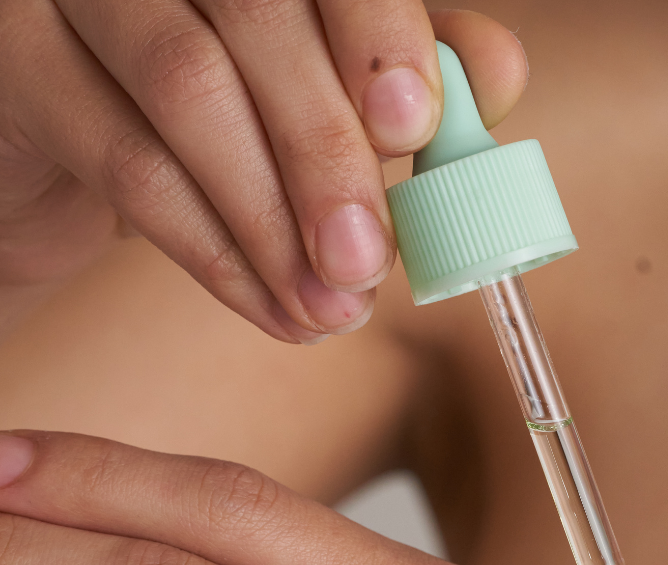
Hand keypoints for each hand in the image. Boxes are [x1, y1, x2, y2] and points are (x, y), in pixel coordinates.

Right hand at [0, 5, 525, 339]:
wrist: (70, 143)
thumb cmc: (215, 111)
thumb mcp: (316, 87)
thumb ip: (403, 73)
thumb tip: (497, 76)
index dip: (378, 33)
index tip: (411, 129)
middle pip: (257, 15)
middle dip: (328, 151)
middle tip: (372, 261)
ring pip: (189, 90)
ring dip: (276, 221)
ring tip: (334, 310)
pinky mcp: (20, 68)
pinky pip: (131, 167)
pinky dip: (218, 255)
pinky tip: (275, 309)